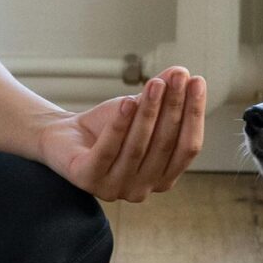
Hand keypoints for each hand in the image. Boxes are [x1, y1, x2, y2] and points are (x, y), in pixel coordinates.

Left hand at [33, 66, 207, 200]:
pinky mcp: (88, 180)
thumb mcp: (140, 109)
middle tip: (177, 78)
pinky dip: (119, 126)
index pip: (187, 148)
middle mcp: (142, 189)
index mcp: (162, 178)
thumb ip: (164, 95)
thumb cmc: (108, 126)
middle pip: (164, 146)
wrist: (65, 135)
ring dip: (148, 113)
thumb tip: (184, 73)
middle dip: (173, 108)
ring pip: (138, 148)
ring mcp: (114, 189)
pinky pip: (108, 151)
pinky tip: (126, 103)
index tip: (197, 82)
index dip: (194, 115)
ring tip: (154, 84)